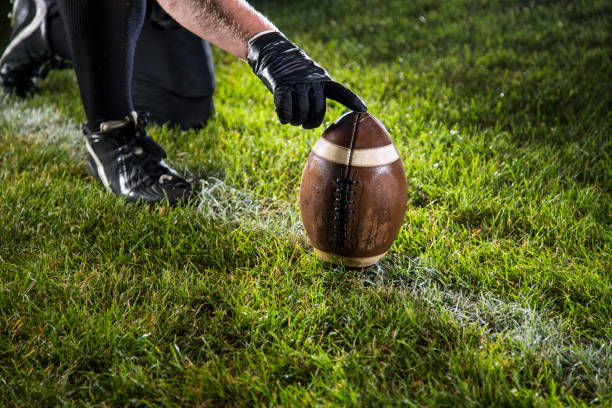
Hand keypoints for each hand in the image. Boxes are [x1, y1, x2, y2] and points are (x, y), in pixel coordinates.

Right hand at [247, 31, 366, 128]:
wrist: (274, 52)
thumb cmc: (294, 72)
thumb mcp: (310, 78)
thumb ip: (317, 94)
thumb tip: (316, 119)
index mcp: (322, 79)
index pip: (340, 92)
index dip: (352, 100)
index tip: (364, 110)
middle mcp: (312, 81)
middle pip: (317, 110)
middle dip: (311, 122)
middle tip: (305, 124)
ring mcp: (296, 83)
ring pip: (301, 112)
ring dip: (297, 121)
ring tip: (293, 120)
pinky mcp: (281, 86)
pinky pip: (286, 109)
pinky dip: (285, 118)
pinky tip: (284, 119)